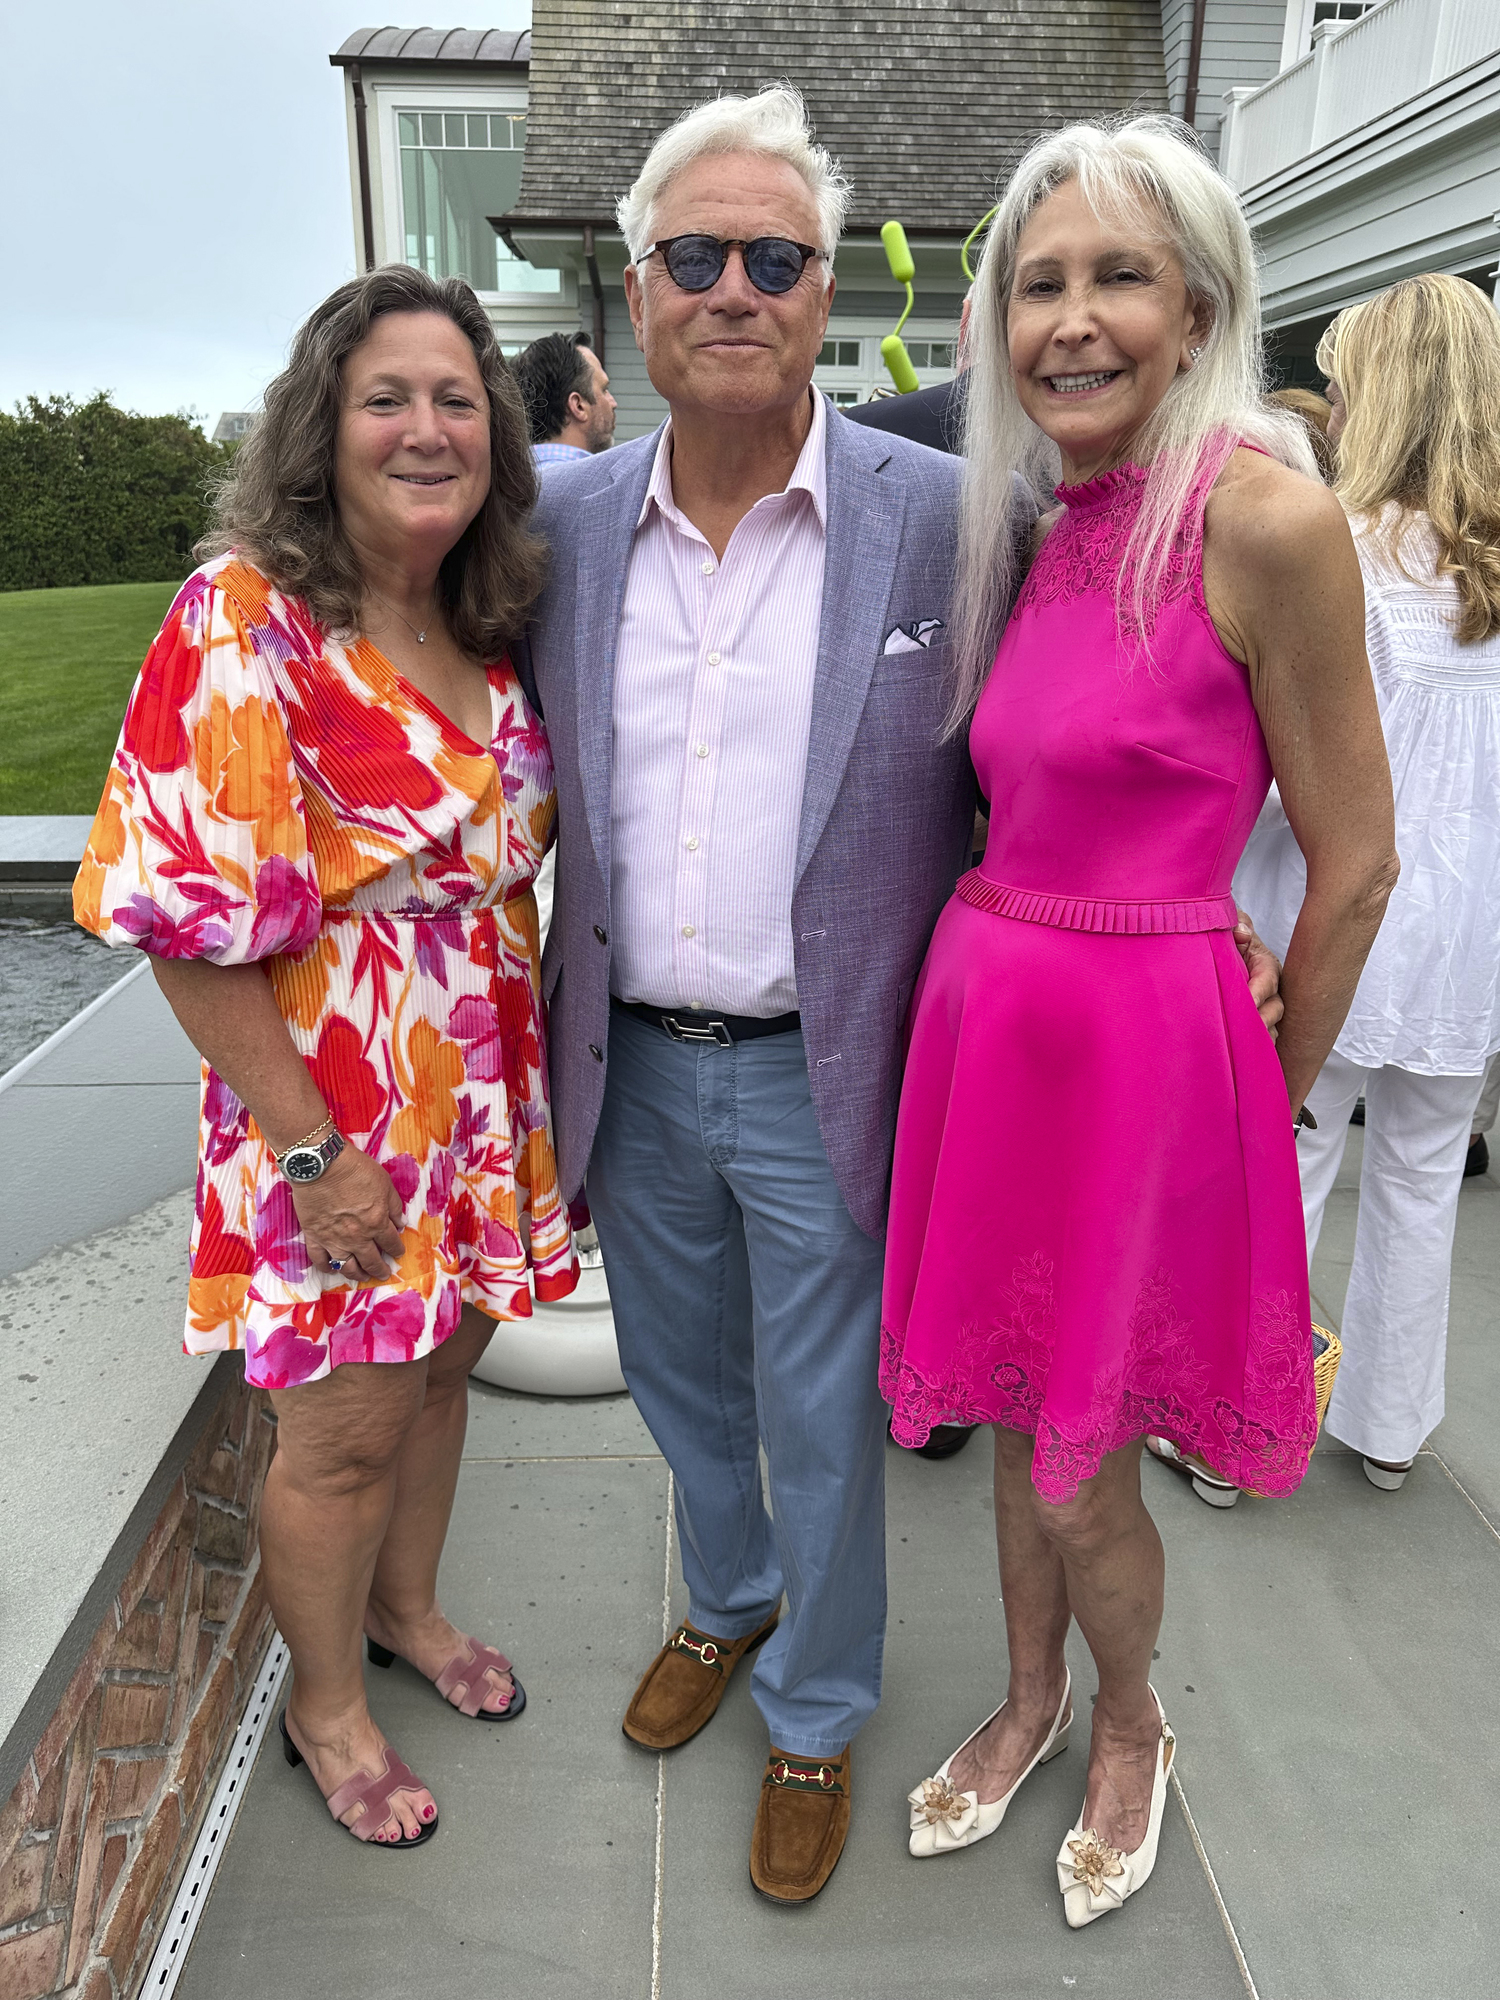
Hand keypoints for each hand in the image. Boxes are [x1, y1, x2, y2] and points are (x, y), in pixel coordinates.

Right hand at [291, 1145, 405, 1279]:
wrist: (321, 1166)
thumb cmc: (355, 1170)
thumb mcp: (384, 1183)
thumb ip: (393, 1205)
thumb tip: (401, 1222)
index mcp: (376, 1223)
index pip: (390, 1243)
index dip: (396, 1250)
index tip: (398, 1253)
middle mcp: (357, 1237)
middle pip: (371, 1260)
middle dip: (380, 1269)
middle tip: (384, 1274)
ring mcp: (334, 1240)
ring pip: (347, 1266)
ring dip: (357, 1274)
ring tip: (362, 1277)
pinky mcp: (314, 1236)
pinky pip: (320, 1259)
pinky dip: (326, 1267)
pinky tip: (332, 1270)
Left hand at [1234, 908, 1283, 1038]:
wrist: (1222, 951)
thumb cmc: (1229, 935)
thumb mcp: (1232, 922)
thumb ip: (1237, 923)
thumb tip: (1240, 933)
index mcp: (1266, 965)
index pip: (1267, 979)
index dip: (1258, 992)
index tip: (1248, 1003)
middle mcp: (1271, 988)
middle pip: (1275, 1008)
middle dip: (1263, 1021)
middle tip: (1247, 1031)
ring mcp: (1266, 1007)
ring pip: (1271, 1026)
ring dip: (1261, 1038)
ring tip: (1248, 1051)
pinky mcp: (1257, 1021)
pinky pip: (1263, 1038)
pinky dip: (1256, 1048)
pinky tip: (1246, 1060)